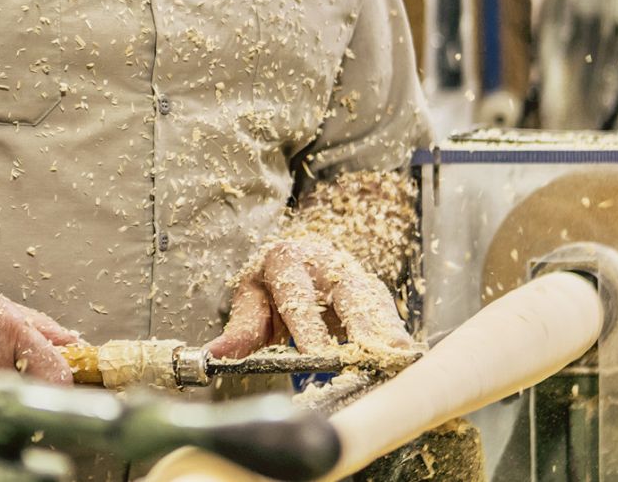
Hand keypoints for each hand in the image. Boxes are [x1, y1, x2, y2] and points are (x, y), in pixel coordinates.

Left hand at [204, 237, 413, 358]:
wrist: (298, 261)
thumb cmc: (272, 284)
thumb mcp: (251, 300)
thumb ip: (240, 330)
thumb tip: (213, 355)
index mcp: (287, 259)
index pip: (297, 293)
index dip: (307, 325)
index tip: (315, 354)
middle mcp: (325, 261)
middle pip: (347, 290)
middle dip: (361, 321)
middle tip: (370, 351)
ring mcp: (353, 273)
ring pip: (373, 300)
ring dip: (386, 329)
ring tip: (397, 356)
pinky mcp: (373, 291)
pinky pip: (387, 311)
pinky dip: (395, 333)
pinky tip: (403, 357)